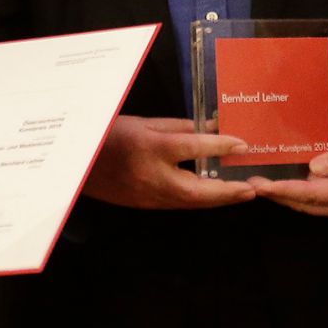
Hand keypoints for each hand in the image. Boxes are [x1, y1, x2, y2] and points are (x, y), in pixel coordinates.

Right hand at [83, 115, 256, 208]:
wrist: (75, 163)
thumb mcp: (145, 122)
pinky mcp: (143, 206)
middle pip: (197, 189)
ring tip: (240, 194)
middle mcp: (151, 176)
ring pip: (189, 202)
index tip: (243, 145)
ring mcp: (147, 195)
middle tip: (252, 189)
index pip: (193, 147)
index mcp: (150, 147)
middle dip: (227, 191)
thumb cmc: (109, 133)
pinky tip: (212, 195)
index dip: (220, 145)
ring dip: (217, 199)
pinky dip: (198, 200)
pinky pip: (177, 204)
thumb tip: (213, 127)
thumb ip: (181, 127)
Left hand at [249, 133, 327, 223]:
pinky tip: (296, 175)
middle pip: (305, 204)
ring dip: (289, 192)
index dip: (282, 191)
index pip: (310, 194)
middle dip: (278, 194)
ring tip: (267, 180)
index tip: (260, 186)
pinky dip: (306, 189)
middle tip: (252, 184)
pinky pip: (320, 199)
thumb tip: (312, 167)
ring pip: (310, 204)